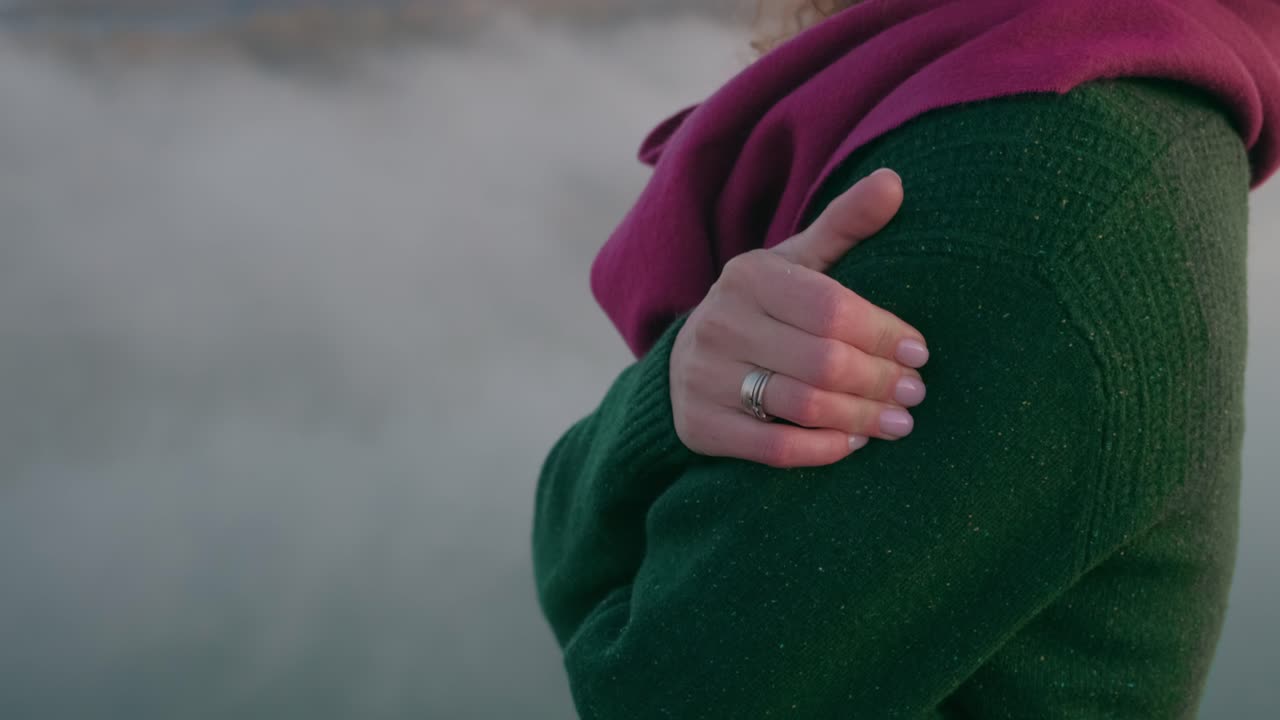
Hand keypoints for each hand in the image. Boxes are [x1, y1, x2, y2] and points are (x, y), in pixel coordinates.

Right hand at [669, 167, 928, 467]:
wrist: (691, 359)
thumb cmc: (766, 307)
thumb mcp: (799, 261)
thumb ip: (845, 224)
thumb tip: (895, 183)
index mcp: (749, 276)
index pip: (832, 309)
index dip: (883, 334)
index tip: (919, 352)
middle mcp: (719, 323)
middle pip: (823, 362)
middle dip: (880, 382)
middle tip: (915, 394)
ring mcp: (704, 377)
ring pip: (803, 406)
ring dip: (861, 419)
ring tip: (898, 423)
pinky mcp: (700, 426)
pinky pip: (775, 449)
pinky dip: (823, 449)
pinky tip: (852, 443)